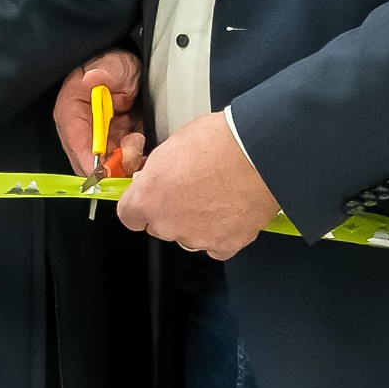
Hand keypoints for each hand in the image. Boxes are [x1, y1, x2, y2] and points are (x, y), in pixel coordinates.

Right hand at [53, 48, 147, 180]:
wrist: (130, 70)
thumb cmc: (114, 67)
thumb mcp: (113, 65)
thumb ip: (105, 73)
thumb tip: (91, 79)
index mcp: (71, 113)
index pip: (76, 145)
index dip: (91, 162)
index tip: (108, 170)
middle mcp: (82, 133)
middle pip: (91, 165)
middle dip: (114, 167)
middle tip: (134, 150)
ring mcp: (99, 142)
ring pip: (108, 170)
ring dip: (127, 165)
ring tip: (139, 141)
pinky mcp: (115, 147)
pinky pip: (122, 167)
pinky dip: (135, 164)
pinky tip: (145, 152)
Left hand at [117, 111, 279, 259]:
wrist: (259, 152)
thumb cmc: (219, 142)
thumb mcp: (172, 145)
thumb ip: (157, 170)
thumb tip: (155, 177)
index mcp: (148, 199)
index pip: (129, 214)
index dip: (140, 204)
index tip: (148, 198)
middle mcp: (168, 224)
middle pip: (160, 226)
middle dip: (171, 210)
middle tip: (191, 189)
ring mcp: (197, 237)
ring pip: (188, 236)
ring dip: (196, 222)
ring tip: (216, 196)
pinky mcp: (226, 244)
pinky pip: (216, 245)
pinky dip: (221, 232)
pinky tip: (230, 212)